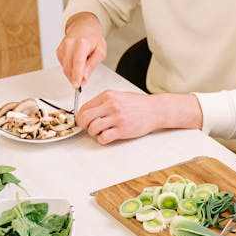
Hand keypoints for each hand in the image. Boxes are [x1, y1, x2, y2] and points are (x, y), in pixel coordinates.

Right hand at [56, 13, 106, 87]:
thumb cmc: (93, 38)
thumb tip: (85, 77)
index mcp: (81, 43)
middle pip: (68, 67)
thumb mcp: (100, 51)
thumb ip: (92, 65)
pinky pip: (63, 65)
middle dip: (74, 78)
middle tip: (82, 83)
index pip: (78, 63)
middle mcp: (69, 44)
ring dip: (72, 74)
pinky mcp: (59, 51)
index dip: (76, 75)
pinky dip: (69, 68)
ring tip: (81, 71)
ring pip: (64, 67)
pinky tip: (76, 64)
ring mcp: (62, 47)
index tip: (77, 85)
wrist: (84, 26)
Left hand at [77, 90, 201, 144]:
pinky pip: (103, 138)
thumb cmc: (138, 104)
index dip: (80, 116)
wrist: (155, 110)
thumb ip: (103, 102)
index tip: (82, 120)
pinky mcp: (122, 130)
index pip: (85, 107)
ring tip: (100, 131)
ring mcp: (116, 118)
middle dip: (83, 125)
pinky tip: (107, 136)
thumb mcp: (118, 96)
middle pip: (85, 117)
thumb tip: (88, 112)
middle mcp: (111, 106)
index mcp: (108, 96)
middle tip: (87, 127)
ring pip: (92, 128)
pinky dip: (102, 139)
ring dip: (93, 133)